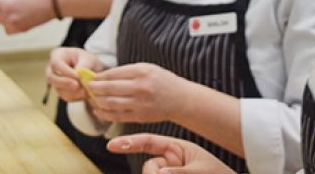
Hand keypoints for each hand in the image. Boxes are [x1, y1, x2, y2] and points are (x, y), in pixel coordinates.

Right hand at [46, 48, 104, 101]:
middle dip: (65, 83)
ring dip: (73, 92)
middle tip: (78, 86)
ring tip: (86, 89)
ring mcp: (55, 81)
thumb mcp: (88, 58)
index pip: (56, 63)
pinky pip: (65, 96)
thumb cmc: (87, 59)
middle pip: (51, 78)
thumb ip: (84, 65)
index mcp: (57, 55)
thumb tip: (78, 74)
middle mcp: (52, 68)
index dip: (65, 72)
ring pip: (59, 89)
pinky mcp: (60, 91)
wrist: (91, 69)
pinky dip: (76, 96)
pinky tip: (85, 93)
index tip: (78, 77)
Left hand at [87, 63, 187, 123]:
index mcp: (141, 71)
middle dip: (93, 89)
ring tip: (91, 99)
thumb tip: (103, 76)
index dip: (98, 77)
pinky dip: (104, 114)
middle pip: (108, 89)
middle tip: (87, 88)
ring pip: (110, 103)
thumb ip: (127, 71)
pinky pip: (116, 116)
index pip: (112, 74)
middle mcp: (140, 87)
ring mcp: (139, 103)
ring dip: (97, 102)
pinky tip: (98, 110)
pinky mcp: (139, 117)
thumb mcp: (147, 68)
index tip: (90, 78)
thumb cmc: (163, 81)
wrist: (181, 99)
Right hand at [107, 134, 234, 173]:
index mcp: (177, 149)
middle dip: (156, 173)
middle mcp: (169, 162)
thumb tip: (159, 172)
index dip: (130, 142)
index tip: (112, 144)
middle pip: (149, 166)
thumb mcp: (202, 170)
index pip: (150, 142)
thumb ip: (181, 172)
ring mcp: (168, 173)